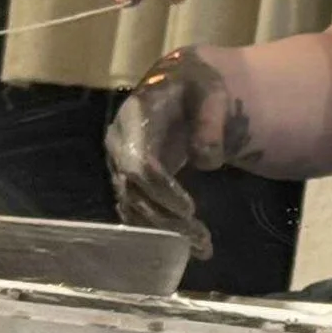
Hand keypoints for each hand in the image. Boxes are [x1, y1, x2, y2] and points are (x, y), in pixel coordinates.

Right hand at [105, 49, 239, 259]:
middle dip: (166, 219)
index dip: (161, 190)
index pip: (138, 164)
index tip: (190, 209)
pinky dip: (161, 228)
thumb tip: (206, 159)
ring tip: (203, 246)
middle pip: (134, 192)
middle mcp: (120, 145)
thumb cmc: (198, 86)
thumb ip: (211, 120)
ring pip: (135, 206)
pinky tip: (190, 244)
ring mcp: (122, 163)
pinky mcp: (132, 179)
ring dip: (166, 230)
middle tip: (202, 239)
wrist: (185, 86)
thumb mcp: (211, 90)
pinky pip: (138, 209)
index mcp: (134, 121)